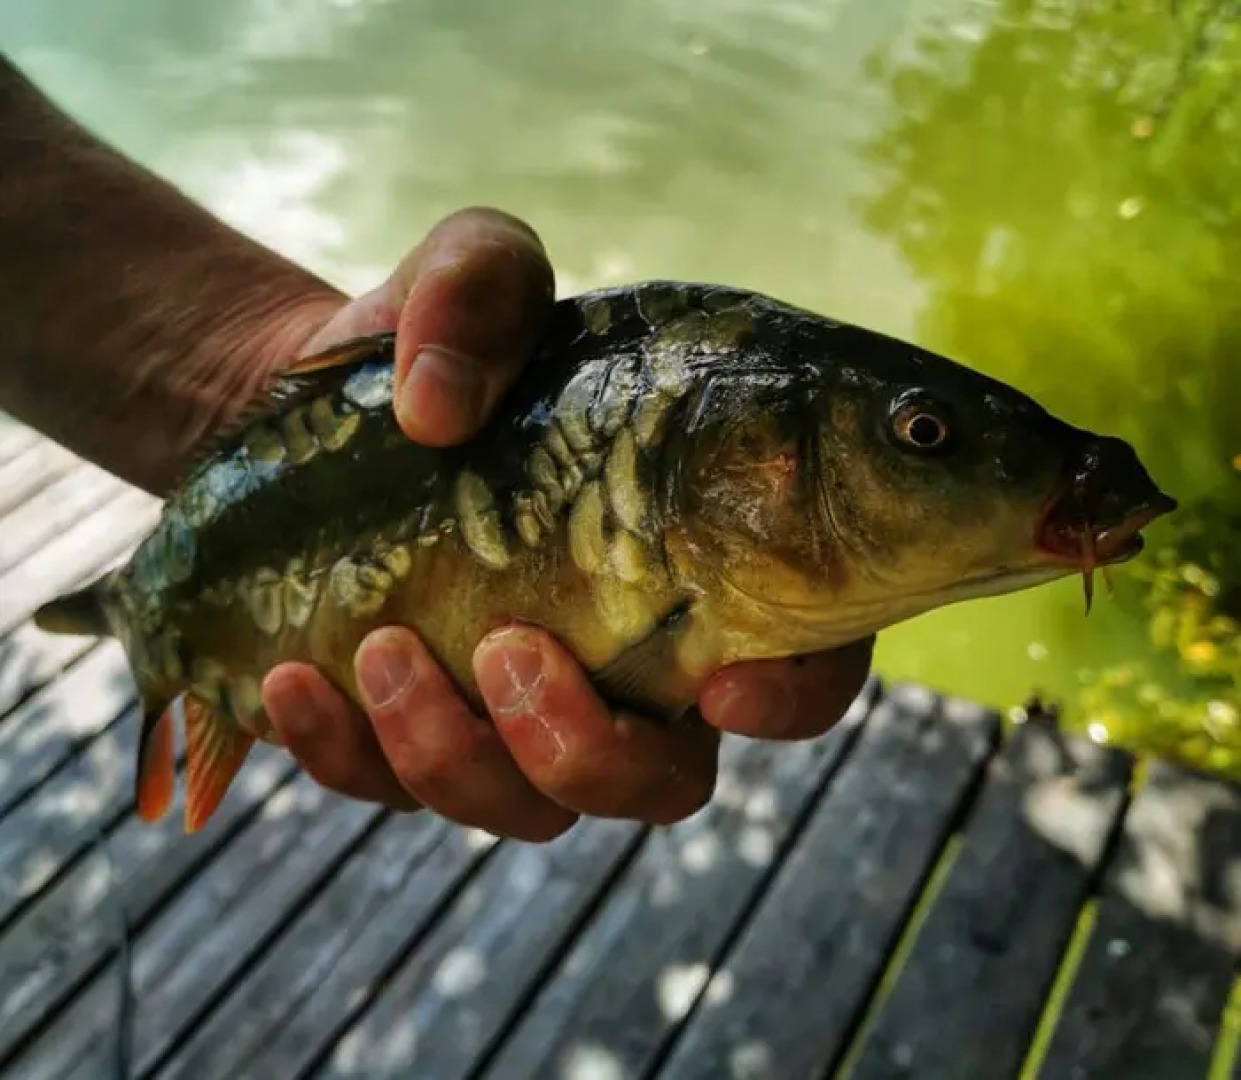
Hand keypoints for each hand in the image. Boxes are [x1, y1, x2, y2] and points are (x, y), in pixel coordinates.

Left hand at [260, 207, 874, 840]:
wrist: (305, 417)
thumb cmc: (439, 355)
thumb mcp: (469, 277)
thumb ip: (482, 284)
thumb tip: (436, 409)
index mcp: (696, 575)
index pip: (801, 667)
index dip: (790, 700)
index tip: (720, 684)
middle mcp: (625, 671)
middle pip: (662, 783)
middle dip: (589, 752)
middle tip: (507, 650)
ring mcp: (518, 723)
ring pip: (530, 808)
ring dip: (454, 754)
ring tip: (375, 648)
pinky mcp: (416, 744)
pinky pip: (396, 795)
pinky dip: (347, 756)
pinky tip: (292, 682)